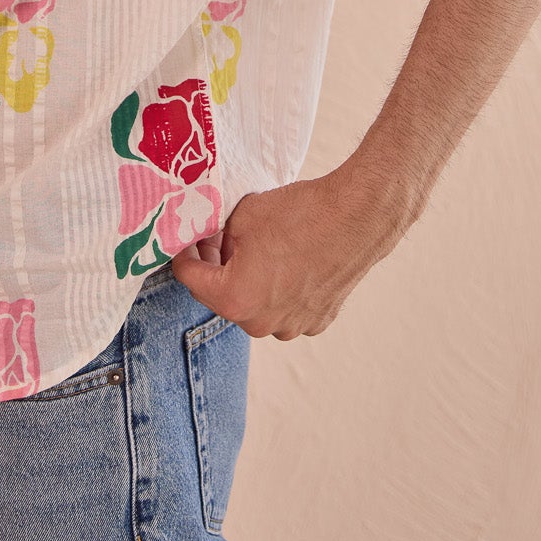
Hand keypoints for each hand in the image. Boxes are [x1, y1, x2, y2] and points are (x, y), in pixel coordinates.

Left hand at [168, 165, 401, 339]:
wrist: (357, 216)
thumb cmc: (300, 214)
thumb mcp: (242, 215)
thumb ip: (219, 236)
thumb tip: (215, 240)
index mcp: (234, 299)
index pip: (190, 277)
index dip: (184, 253)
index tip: (185, 240)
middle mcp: (261, 323)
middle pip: (224, 295)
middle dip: (218, 267)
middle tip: (218, 238)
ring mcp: (292, 326)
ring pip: (257, 304)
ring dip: (250, 281)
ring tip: (259, 247)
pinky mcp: (317, 320)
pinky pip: (286, 307)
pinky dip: (281, 288)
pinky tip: (288, 259)